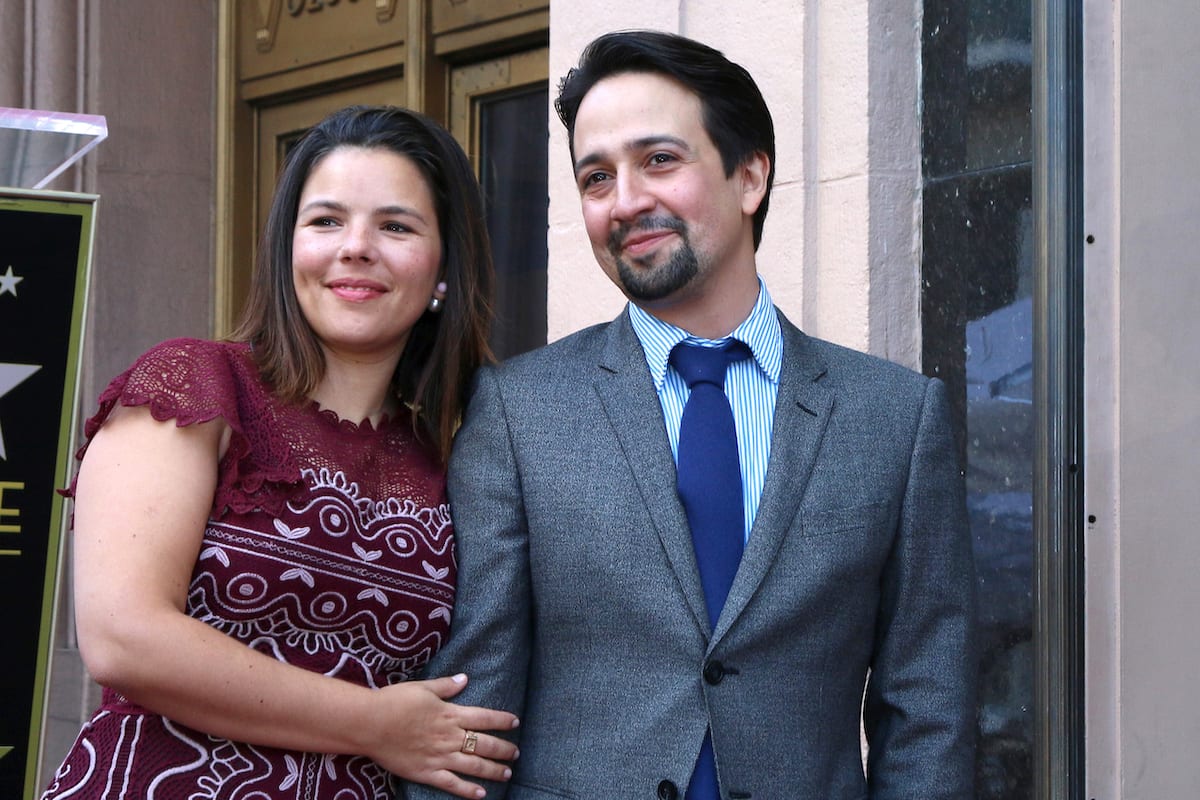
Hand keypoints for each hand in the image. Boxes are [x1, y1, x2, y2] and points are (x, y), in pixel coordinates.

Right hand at [367, 674, 518, 798]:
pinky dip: (468, 791)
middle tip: (516, 753)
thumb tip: (465, 678)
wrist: (370, 723)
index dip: (502, 721)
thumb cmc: (394, 701)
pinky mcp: (427, 772)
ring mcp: (440, 756)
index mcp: (450, 714)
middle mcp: (450, 737)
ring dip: (493, 770)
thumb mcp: (422, 688)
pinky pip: (452, 784)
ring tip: (507, 773)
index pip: (485, 718)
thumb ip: (446, 686)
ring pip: (474, 766)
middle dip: (504, 749)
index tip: (516, 722)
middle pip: (485, 744)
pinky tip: (481, 795)